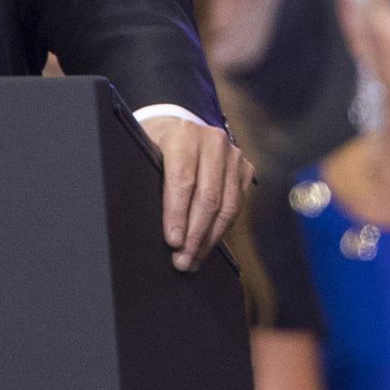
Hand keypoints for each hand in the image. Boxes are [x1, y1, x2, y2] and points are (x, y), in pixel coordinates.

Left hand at [141, 114, 251, 271]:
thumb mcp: (144, 153)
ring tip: (194, 260)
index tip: (172, 242)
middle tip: (182, 261)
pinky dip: (221, 230)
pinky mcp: (245, 169)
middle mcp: (213, 142)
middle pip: (208, 197)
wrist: (182, 128)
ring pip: (227, 206)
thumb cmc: (157, 147)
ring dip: (209, 238)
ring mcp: (233, 155)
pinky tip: (207, 245)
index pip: (183, 180)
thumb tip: (144, 225)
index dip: (177, 214)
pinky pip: (237, 206)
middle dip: (194, 235)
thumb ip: (147, 180)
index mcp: (183, 135)